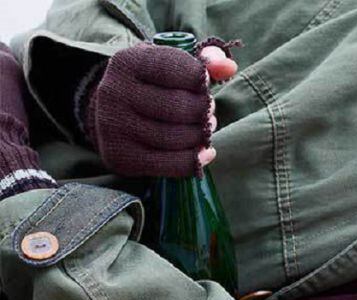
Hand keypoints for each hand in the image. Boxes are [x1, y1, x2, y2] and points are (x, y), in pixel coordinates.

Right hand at [86, 42, 237, 177]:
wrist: (111, 115)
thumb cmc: (151, 85)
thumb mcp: (172, 64)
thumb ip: (206, 60)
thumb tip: (228, 68)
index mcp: (127, 62)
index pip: (181, 71)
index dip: (201, 80)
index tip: (203, 84)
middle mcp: (114, 93)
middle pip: (181, 108)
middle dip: (203, 111)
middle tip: (207, 112)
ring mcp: (114, 127)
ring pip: (177, 137)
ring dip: (200, 136)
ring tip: (202, 129)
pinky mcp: (121, 157)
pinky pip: (170, 164)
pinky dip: (194, 160)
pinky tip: (205, 153)